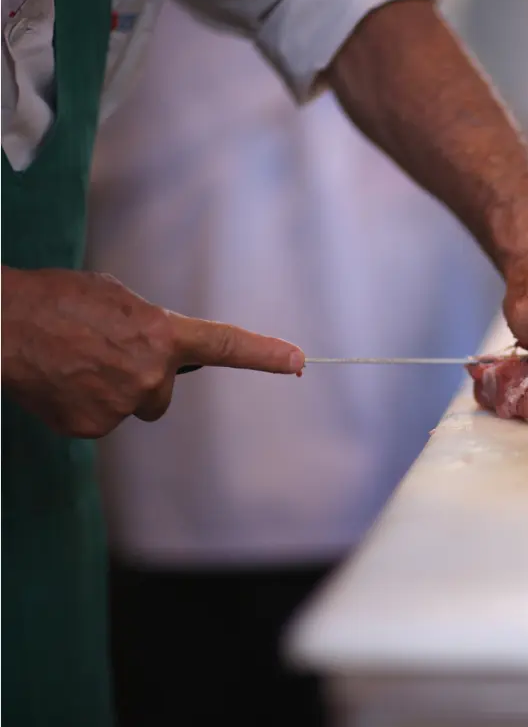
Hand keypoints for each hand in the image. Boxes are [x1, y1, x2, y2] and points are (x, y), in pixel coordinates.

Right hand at [1, 267, 303, 437]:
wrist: (1, 324)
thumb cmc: (54, 301)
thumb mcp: (116, 299)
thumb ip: (149, 328)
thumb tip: (158, 347)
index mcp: (162, 334)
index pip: (226, 347)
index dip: (265, 355)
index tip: (299, 362)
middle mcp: (151, 374)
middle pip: (160, 392)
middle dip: (138, 378)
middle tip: (99, 354)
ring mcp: (122, 404)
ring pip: (127, 406)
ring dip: (106, 390)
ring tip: (70, 361)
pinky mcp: (91, 427)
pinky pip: (97, 420)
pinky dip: (79, 406)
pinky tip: (57, 381)